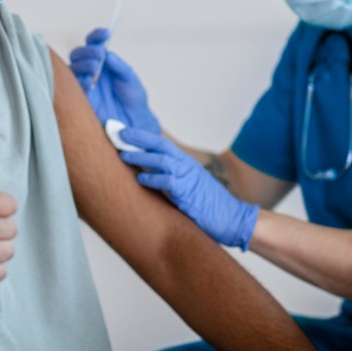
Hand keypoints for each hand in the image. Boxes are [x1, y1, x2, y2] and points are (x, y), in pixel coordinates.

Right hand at [69, 28, 159, 133]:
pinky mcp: (80, 98)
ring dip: (83, 64)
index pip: (94, 43)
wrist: (134, 122)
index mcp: (102, 61)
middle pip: (78, 54)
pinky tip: (88, 82)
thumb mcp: (130, 79)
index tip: (106, 34)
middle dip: (87, 51)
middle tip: (99, 54)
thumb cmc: (133, 98)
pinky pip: (73, 87)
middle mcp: (90, 70)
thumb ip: (120, 67)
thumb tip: (107, 54)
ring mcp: (83, 83)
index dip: (96, 37)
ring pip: (73, 67)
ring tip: (95, 67)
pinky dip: (79, 82)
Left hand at [117, 127, 257, 249]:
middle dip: (138, 138)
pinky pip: (168, 182)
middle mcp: (185, 166)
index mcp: (184, 163)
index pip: (160, 143)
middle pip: (159, 145)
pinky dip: (153, 179)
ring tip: (123, 155)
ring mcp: (188, 178)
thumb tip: (144, 173)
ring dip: (141, 157)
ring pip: (162, 160)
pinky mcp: (189, 194)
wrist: (233, 219)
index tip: (123, 131)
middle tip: (118, 133)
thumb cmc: (206, 205)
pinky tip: (141, 179)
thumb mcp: (187, 185)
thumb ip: (169, 177)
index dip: (141, 136)